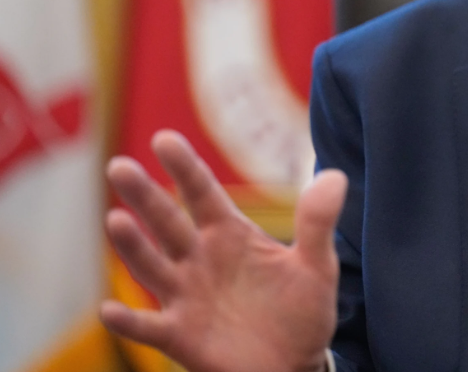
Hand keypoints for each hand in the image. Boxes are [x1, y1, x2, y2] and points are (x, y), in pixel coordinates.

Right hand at [100, 130, 345, 371]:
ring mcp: (186, 296)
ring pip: (152, 266)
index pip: (202, 192)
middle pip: (167, 222)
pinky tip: (110, 310)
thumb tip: (336, 176)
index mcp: (230, 234)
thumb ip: (318, 222)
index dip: (184, 167)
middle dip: (144, 196)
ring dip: (132, 246)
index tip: (164, 139)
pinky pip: (149, 327)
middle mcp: (200, 259)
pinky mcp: (180, 336)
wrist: (296, 365)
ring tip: (116, 219)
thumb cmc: (302, 310)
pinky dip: (129, 321)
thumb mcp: (316, 265)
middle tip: (119, 165)